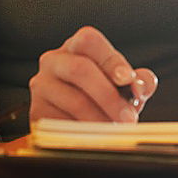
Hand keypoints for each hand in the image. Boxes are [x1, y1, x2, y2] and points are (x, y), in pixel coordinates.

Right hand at [29, 26, 157, 123]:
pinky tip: (98, 137)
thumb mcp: (124, 84)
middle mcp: (54, 61)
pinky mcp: (37, 112)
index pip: (89, 40)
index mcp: (76, 46)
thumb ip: (139, 81)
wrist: (79, 117)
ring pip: (73, 100)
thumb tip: (141, 85)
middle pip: (80, 70)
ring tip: (117, 130)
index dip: (110, 59)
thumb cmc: (104, 93)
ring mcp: (42, 86)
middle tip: (128, 117)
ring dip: (101, 118)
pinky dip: (85, 133)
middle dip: (109, 96)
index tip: (128, 80)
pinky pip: (62, 123)